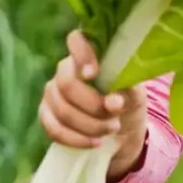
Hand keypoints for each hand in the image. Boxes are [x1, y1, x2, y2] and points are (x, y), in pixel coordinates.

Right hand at [39, 30, 148, 179]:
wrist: (120, 127)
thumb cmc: (127, 100)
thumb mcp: (135, 94)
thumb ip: (126, 93)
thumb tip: (112, 102)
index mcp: (89, 54)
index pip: (76, 40)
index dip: (81, 54)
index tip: (93, 74)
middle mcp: (65, 69)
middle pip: (66, 84)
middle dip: (93, 106)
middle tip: (114, 117)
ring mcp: (52, 92)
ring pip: (62, 110)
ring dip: (90, 125)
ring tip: (111, 129)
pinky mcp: (46, 115)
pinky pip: (53, 129)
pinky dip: (76, 139)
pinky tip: (94, 142)